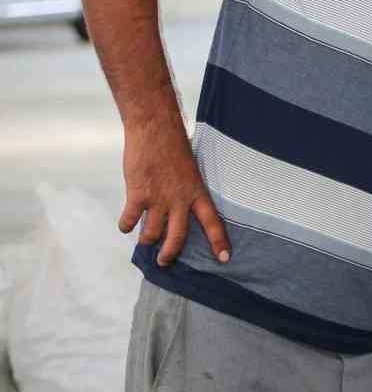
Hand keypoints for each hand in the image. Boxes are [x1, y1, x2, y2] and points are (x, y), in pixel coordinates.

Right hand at [121, 117, 230, 265]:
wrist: (155, 129)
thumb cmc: (173, 148)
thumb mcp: (190, 172)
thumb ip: (185, 192)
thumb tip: (176, 209)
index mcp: (197, 193)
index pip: (213, 222)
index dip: (219, 241)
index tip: (225, 258)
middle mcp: (180, 200)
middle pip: (178, 236)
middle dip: (170, 253)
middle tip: (164, 262)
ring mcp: (159, 198)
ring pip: (153, 232)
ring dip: (147, 240)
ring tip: (145, 243)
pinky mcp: (138, 193)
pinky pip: (130, 219)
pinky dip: (125, 225)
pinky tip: (125, 226)